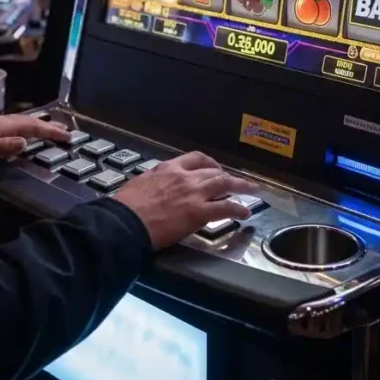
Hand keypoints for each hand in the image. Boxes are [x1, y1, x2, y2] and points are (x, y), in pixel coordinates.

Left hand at [0, 115, 70, 167]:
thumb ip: (2, 147)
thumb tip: (25, 142)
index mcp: (2, 125)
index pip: (32, 126)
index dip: (50, 131)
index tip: (68, 136)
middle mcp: (2, 121)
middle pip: (31, 122)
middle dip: (49, 126)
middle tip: (67, 131)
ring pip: (24, 123)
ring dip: (40, 126)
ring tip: (53, 130)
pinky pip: (16, 127)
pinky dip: (28, 129)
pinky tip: (27, 135)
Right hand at [112, 152, 259, 249]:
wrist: (126, 221)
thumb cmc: (127, 206)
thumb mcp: (141, 183)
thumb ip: (156, 181)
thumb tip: (159, 186)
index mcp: (169, 168)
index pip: (196, 158)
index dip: (210, 163)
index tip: (215, 168)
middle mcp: (185, 177)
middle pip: (214, 171)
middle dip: (228, 176)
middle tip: (237, 182)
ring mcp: (194, 194)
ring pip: (225, 184)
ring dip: (241, 187)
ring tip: (252, 190)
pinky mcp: (199, 213)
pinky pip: (225, 208)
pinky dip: (238, 209)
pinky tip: (245, 213)